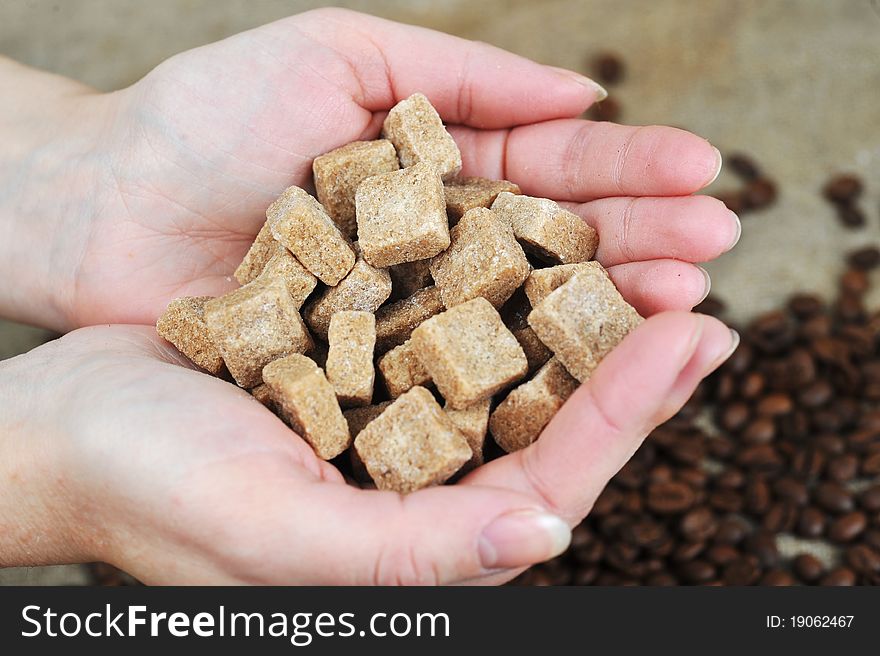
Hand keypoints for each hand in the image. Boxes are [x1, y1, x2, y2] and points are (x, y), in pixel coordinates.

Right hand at [0, 317, 733, 583]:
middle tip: (704, 292)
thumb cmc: (152, 488)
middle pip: (554, 425)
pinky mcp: (366, 361)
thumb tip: (540, 543)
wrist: (69, 425)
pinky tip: (545, 241)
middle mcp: (421, 481)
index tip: (694, 336)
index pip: (554, 483)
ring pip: (516, 366)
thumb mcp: (277, 534)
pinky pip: (455, 320)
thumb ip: (411, 555)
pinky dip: (505, 281)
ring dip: (585, 311)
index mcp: (417, 539)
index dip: (629, 414)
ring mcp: (395, 417)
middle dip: (634, 362)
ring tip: (653, 257)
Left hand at [8, 7, 734, 329]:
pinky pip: (456, 366)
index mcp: (437, 168)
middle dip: (640, 240)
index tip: (705, 172)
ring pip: (522, 309)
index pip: (551, 170)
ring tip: (685, 300)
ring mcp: (409, 311)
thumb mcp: (340, 54)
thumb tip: (580, 89)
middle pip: (554, 244)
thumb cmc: (205, 120)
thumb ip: (460, 74)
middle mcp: (437, 246)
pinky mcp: (370, 370)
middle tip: (721, 244)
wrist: (101, 207)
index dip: (629, 171)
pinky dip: (523, 364)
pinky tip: (590, 364)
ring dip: (606, 303)